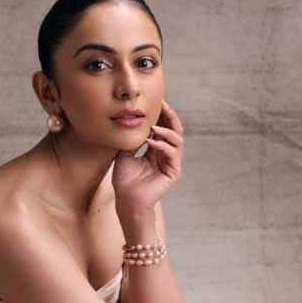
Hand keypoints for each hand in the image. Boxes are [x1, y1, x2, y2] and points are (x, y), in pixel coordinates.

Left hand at [111, 100, 183, 218]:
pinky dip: (162, 146)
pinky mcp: (173, 172)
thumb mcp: (124, 153)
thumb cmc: (124, 180)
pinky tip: (151, 143)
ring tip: (153, 127)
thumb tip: (132, 120)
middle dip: (169, 116)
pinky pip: (172, 154)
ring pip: (177, 140)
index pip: (162, 127)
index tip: (154, 102)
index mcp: (156, 149)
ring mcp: (171, 163)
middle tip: (162, 105)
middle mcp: (166, 154)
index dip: (160, 115)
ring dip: (166, 131)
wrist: (126, 200)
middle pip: (174, 130)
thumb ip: (132, 138)